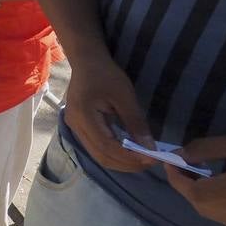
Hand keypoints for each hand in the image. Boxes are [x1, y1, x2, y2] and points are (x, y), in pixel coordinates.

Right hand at [61, 52, 155, 171]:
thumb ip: (135, 122)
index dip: (129, 156)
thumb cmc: (105, 73)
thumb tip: (149, 148)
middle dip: (127, 164)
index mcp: (83, 115)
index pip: (107, 146)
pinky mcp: (79, 127)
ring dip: (120, 161)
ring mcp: (74, 127)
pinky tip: (129, 151)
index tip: (151, 158)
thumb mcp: (124, 95)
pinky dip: (114, 154)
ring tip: (142, 159)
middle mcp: (75, 125)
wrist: (86, 61)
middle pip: (101, 156)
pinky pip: (96, 148)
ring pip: (98, 155)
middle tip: (150, 162)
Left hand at [166, 135, 225, 225]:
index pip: (195, 193)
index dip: (177, 179)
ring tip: (203, 176)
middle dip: (188, 188)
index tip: (169, 163)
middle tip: (183, 168)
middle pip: (202, 207)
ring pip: (216, 216)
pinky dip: (220, 206)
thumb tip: (180, 155)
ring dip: (203, 198)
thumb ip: (205, 150)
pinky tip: (225, 189)